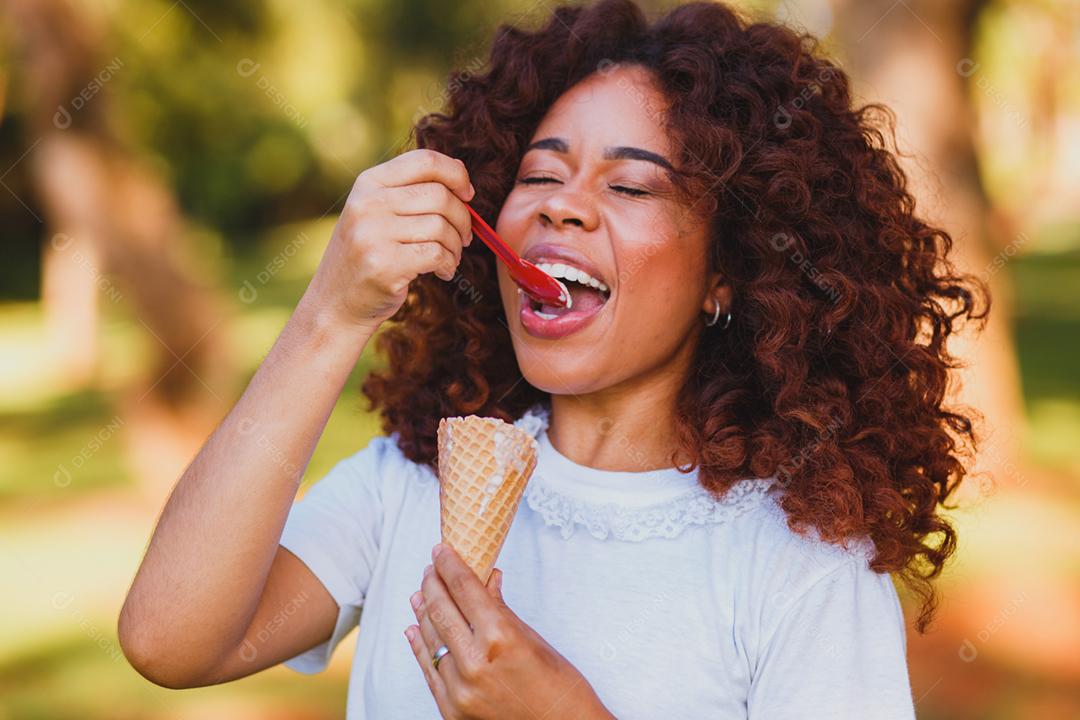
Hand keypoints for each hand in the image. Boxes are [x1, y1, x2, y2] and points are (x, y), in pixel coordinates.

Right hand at [306, 148, 474, 330]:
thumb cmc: (368, 256)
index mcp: (369, 183)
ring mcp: (372, 234)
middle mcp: (367, 203)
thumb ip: (409, 192)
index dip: (457, 174)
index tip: (468, 195)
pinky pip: (436, 254)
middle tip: (464, 237)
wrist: (335, 303)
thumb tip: (461, 177)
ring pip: (441, 226)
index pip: (425, 161)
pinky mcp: (383, 264)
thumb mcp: (377, 213)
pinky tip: (442, 272)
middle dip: (462, 218)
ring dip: (455, 245)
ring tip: (449, 258)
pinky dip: (448, 263)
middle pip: (440, 195)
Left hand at [405, 544, 613, 719]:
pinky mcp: (452, 711)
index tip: (442, 550)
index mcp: (500, 637)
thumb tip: (488, 579)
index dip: (450, 565)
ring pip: (432, 639)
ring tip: (420, 593)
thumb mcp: (533, 640)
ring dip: (424, 612)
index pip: (465, 589)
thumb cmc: (561, 687)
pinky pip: (429, 671)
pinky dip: (420, 647)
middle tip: (430, 568)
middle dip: (433, 583)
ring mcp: (460, 690)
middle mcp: (474, 663)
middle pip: (442, 610)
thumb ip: (502, 609)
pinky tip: (414, 628)